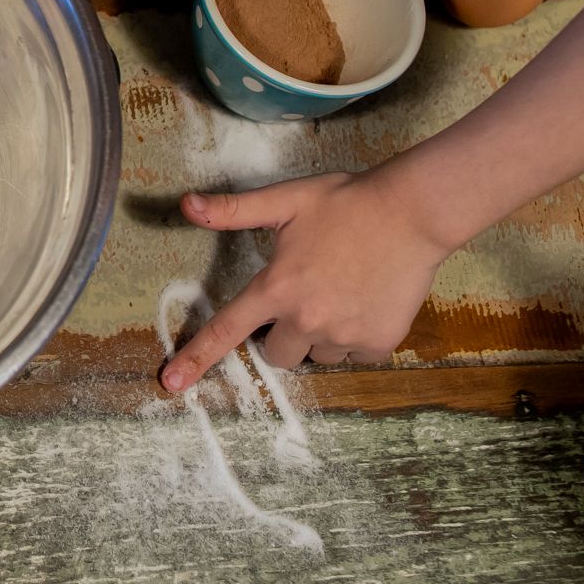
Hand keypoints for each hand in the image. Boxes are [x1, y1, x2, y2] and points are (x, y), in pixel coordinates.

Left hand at [159, 170, 453, 391]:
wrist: (413, 212)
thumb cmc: (345, 201)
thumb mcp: (285, 199)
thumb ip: (235, 210)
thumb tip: (186, 204)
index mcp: (275, 287)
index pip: (225, 330)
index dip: (195, 358)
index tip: (170, 384)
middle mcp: (305, 318)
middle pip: (275, 355)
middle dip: (280, 336)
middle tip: (303, 300)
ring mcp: (343, 334)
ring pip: (316, 356)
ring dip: (319, 337)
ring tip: (339, 293)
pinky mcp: (378, 342)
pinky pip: (354, 356)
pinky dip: (356, 338)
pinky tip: (365, 302)